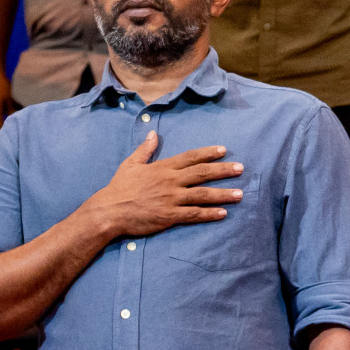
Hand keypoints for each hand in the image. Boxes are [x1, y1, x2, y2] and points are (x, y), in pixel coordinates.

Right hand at [84, 131, 243, 238]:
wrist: (109, 210)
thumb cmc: (119, 188)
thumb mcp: (130, 164)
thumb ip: (145, 149)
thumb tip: (154, 133)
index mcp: (162, 167)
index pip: (191, 157)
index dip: (208, 153)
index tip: (223, 150)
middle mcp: (171, 181)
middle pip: (202, 173)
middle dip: (223, 170)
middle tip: (240, 168)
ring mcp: (171, 199)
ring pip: (203, 194)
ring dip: (223, 194)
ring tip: (240, 194)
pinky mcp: (170, 215)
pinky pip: (194, 213)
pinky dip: (209, 213)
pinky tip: (223, 213)